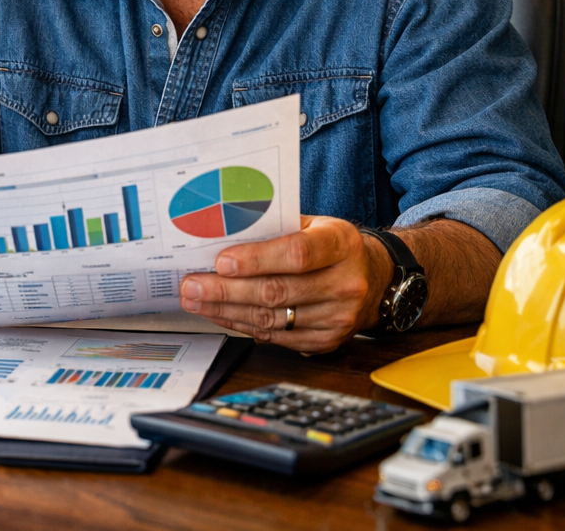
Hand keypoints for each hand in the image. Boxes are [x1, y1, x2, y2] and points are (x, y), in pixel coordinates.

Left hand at [178, 215, 392, 352]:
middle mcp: (345, 283)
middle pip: (278, 291)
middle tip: (191, 285)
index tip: (221, 261)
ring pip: (272, 318)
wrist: (373, 277)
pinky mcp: (326, 341)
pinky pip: (276, 336)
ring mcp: (338, 317)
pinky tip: (220, 314)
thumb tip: (222, 236)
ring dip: (226, 310)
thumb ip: (275, 228)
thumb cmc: (331, 245)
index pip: (297, 254)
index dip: (256, 259)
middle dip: (226, 290)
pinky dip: (242, 325)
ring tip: (195, 300)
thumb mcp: (314, 224)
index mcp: (341, 244)